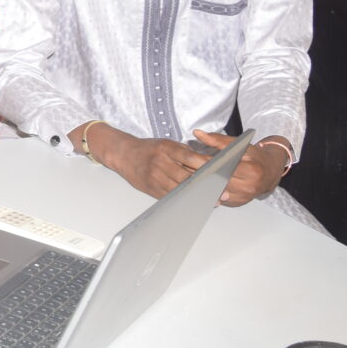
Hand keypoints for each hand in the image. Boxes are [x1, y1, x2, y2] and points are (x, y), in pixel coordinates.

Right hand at [79, 123, 211, 198]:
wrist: (124, 154)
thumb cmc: (149, 149)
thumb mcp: (167, 144)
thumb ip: (185, 153)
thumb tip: (207, 164)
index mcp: (166, 148)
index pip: (190, 158)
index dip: (207, 167)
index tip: (221, 173)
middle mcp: (160, 162)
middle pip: (187, 177)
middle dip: (206, 186)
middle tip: (222, 193)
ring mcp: (155, 176)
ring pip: (180, 189)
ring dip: (198, 196)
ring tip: (213, 200)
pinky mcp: (151, 188)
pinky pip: (170, 196)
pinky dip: (184, 200)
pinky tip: (195, 202)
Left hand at [191, 130, 289, 205]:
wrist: (271, 172)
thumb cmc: (256, 157)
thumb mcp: (240, 144)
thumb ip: (217, 140)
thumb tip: (197, 133)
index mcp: (251, 171)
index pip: (221, 167)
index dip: (203, 163)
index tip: (188, 158)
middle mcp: (248, 187)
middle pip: (216, 181)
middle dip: (198, 174)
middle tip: (182, 167)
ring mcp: (243, 197)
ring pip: (214, 191)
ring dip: (200, 183)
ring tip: (187, 175)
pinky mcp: (237, 203)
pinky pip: (218, 197)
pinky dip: (207, 190)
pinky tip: (197, 184)